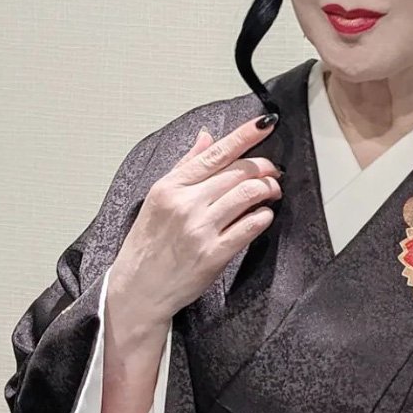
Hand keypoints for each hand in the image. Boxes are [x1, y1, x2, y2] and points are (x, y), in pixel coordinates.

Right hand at [108, 114, 281, 328]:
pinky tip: (264, 215)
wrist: (138, 289)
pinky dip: (264, 216)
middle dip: (264, 167)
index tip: (266, 124)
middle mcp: (186, 204)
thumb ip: (186, 166)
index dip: (245, 135)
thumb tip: (206, 137)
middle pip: (238, 172)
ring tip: (271, 191)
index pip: (216, 153)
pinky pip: (250, 226)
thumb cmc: (147, 244)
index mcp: (171, 187)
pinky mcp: (214, 254)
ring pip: (248, 194)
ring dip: (268, 189)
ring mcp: (201, 229)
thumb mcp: (157, 198)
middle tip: (273, 170)